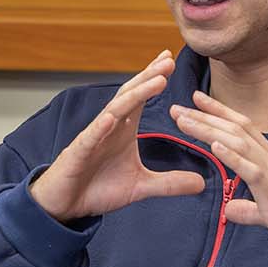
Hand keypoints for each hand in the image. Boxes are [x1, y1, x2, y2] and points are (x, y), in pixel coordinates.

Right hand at [29, 51, 205, 223]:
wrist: (65, 206)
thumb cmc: (98, 189)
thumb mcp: (141, 186)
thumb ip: (169, 183)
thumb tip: (202, 183)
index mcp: (122, 130)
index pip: (140, 98)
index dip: (154, 79)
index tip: (171, 62)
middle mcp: (108, 127)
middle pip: (130, 96)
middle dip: (149, 77)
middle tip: (169, 60)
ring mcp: (92, 138)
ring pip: (114, 111)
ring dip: (135, 95)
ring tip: (156, 80)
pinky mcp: (78, 155)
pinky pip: (90, 138)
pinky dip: (100, 127)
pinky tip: (110, 118)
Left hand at [170, 91, 267, 247]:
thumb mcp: (267, 212)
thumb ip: (248, 209)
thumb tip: (230, 211)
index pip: (244, 128)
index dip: (220, 111)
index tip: (196, 98)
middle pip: (237, 130)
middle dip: (206, 116)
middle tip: (178, 107)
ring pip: (239, 144)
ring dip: (209, 131)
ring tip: (184, 122)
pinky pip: (251, 172)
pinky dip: (232, 157)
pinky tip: (214, 146)